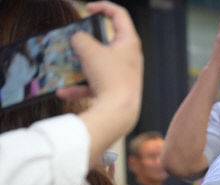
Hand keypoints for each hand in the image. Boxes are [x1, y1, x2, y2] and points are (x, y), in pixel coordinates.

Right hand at [57, 1, 141, 133]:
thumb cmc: (110, 78)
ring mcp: (124, 75)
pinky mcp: (116, 91)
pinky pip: (95, 85)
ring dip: (80, 65)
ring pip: (98, 64)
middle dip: (87, 40)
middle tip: (75, 39)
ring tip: (66, 64)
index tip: (88, 8)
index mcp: (129, 42)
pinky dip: (80, 87)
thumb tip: (78, 40)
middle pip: (107, 41)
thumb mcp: (89, 51)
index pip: (119, 15)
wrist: (119, 112)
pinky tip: (63, 92)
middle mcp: (130, 58)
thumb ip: (80, 39)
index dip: (103, 6)